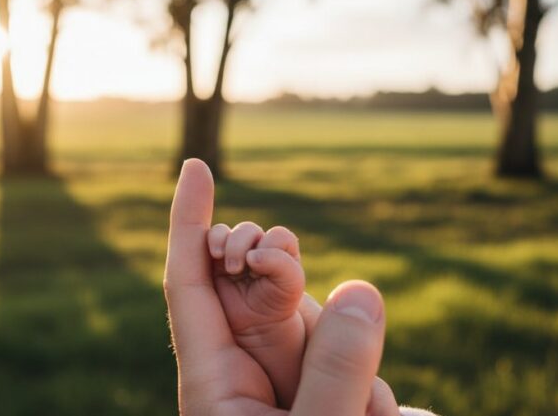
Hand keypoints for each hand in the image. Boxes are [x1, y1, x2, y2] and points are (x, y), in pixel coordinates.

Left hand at [165, 159, 398, 414]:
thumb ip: (335, 370)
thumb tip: (359, 291)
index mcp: (210, 381)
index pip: (189, 284)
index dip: (187, 222)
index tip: (195, 167)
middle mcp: (239, 371)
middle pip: (252, 289)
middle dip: (279, 270)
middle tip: (284, 270)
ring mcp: (279, 381)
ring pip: (318, 329)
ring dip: (355, 373)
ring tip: (369, 413)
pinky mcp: (311, 393)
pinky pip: (345, 368)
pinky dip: (370, 398)